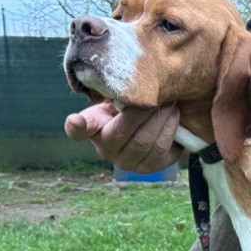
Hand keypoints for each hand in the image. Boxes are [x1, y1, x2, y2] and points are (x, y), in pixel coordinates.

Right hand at [64, 102, 183, 172]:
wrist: (154, 125)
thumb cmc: (130, 108)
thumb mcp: (118, 98)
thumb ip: (116, 94)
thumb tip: (127, 83)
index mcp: (93, 129)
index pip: (78, 130)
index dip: (77, 126)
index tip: (76, 120)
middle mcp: (106, 151)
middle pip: (122, 131)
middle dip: (143, 111)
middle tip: (157, 94)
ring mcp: (128, 163)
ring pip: (144, 142)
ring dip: (160, 119)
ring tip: (170, 103)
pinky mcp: (150, 168)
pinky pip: (161, 149)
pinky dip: (170, 129)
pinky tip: (174, 116)